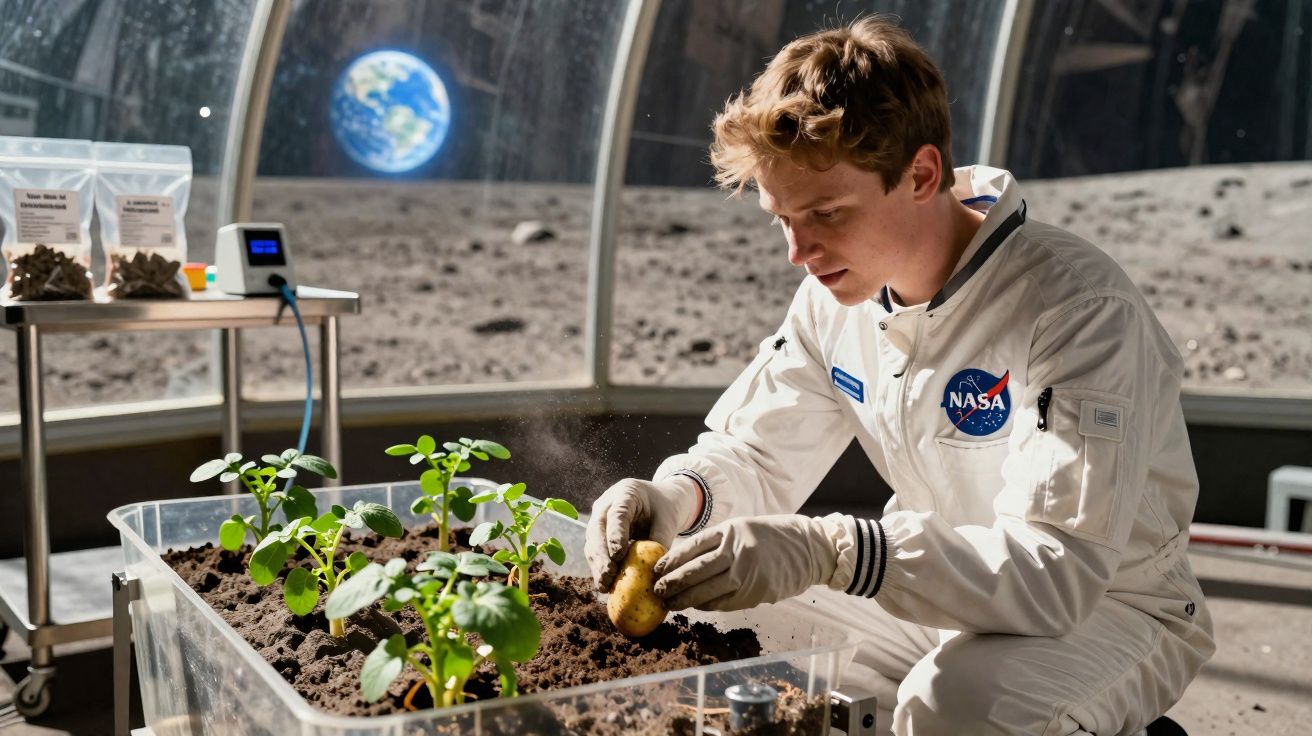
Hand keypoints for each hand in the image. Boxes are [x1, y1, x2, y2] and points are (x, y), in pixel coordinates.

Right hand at [585, 477, 699, 591]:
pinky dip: (599, 567)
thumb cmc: (665, 508)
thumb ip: (660, 540)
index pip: (616, 514)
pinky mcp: (598, 533)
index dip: (615, 535)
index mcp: (626, 493)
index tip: (618, 555)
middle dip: (601, 555)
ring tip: (604, 585)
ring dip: (597, 565)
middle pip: (597, 529)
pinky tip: (605, 585)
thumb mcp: (668, 520)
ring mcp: (599, 518)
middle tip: (609, 575)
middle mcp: (606, 504)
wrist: (659, 500)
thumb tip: (654, 569)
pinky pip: (595, 551)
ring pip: (592, 542)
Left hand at [652, 514, 836, 611]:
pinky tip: (696, 606)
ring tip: (670, 603)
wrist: (809, 548)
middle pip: (696, 570)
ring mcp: (747, 573)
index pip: (693, 547)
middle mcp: (737, 551)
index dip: (672, 560)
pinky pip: (724, 602)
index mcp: (731, 531)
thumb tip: (683, 561)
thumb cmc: (771, 537)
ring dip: (685, 599)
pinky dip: (707, 605)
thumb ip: (717, 542)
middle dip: (673, 582)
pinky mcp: (757, 592)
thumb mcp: (742, 528)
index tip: (657, 569)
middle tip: (657, 590)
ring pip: (707, 590)